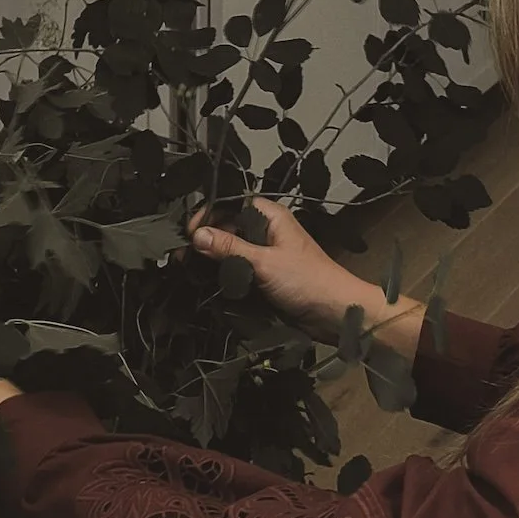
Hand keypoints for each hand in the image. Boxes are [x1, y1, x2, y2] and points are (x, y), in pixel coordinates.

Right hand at [191, 199, 419, 355]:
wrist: (334, 313)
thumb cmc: (308, 280)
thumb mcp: (263, 262)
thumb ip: (229, 248)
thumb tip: (197, 234)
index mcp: (270, 217)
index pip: (231, 204)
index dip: (209, 213)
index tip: (190, 231)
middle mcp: (267, 232)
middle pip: (227, 227)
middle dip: (206, 238)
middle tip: (184, 255)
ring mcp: (265, 255)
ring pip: (231, 250)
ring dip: (212, 258)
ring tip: (189, 268)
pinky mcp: (264, 276)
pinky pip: (238, 269)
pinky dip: (224, 274)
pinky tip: (207, 281)